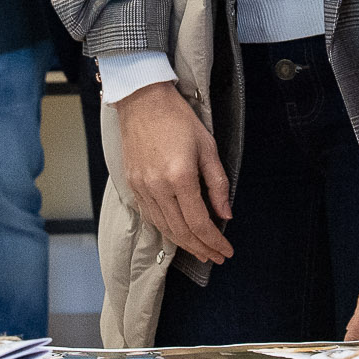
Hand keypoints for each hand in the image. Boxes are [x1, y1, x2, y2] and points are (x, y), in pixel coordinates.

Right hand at [113, 81, 232, 264]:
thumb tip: (225, 213)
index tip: (226, 250)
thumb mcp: (208, 147)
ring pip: (164, 228)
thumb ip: (218, 184)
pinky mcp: (133, 185)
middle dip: (201, 248)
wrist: (143, 101)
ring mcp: (142, 188)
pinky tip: (178, 233)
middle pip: (181, 231)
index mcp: (180, 177)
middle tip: (216, 256)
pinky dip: (166, 230)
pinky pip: (150, 216)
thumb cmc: (178, 119)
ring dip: (184, 244)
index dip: (215, 241)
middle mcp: (158, 187)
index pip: (200, 223)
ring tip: (200, 251)